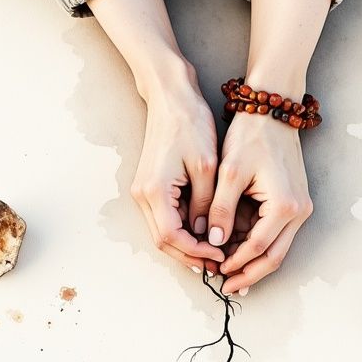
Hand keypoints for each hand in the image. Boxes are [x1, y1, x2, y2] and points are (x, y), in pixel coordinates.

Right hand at [130, 60, 225, 273]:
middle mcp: (142, 195)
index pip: (171, 237)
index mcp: (155, 191)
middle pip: (162, 241)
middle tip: (216, 263)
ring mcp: (143, 191)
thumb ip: (206, 204)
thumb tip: (206, 234)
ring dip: (185, 245)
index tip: (218, 255)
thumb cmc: (190, 125)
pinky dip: (181, 230)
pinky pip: (163, 218)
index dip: (195, 252)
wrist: (170, 98)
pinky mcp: (149, 186)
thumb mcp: (207, 166)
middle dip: (189, 255)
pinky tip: (202, 232)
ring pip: (161, 232)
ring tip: (213, 251)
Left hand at [208, 111, 312, 294]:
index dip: (235, 263)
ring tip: (230, 276)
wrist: (273, 112)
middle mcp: (299, 211)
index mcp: (284, 205)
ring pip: (278, 248)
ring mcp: (300, 208)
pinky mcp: (295, 202)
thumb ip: (220, 210)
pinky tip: (238, 252)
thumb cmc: (251, 137)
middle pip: (275, 257)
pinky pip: (277, 233)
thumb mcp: (229, 173)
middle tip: (226, 287)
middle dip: (249, 274)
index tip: (215, 272)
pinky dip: (259, 246)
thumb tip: (213, 241)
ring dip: (254, 263)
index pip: (258, 247)